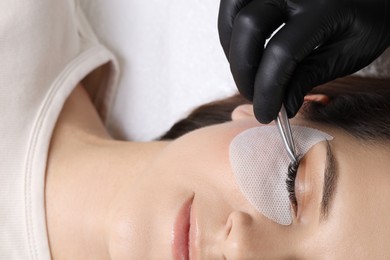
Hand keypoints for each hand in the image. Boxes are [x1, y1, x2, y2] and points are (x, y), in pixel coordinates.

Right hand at [218, 0, 389, 122]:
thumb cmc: (368, 21)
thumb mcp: (347, 54)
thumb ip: (310, 76)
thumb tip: (280, 106)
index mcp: (326, 6)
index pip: (281, 53)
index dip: (266, 90)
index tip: (265, 113)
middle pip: (248, 26)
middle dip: (242, 69)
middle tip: (252, 94)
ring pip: (234, 9)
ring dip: (230, 45)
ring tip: (245, 70)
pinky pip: (235, 1)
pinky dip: (230, 24)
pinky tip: (243, 46)